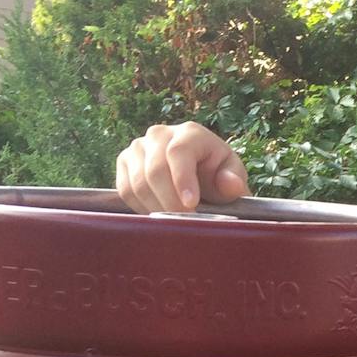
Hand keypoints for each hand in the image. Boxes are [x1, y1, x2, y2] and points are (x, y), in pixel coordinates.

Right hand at [115, 122, 249, 212]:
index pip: (179, 152)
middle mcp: (159, 134)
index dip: (182, 180)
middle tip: (184, 223)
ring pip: (138, 183)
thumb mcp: (232, 179)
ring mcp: (138, 147)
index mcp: (190, 133)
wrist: (200, 178)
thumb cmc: (219, 178)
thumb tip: (232, 185)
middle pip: (155, 170)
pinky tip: (159, 215)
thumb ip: (232, 182)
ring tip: (174, 223)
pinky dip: (141, 208)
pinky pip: (126, 190)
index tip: (191, 205)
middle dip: (170, 202)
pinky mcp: (124, 163)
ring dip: (156, 208)